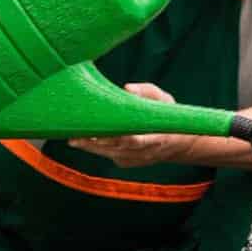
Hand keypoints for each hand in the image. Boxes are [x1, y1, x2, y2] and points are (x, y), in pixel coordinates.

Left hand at [68, 83, 197, 167]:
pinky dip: (95, 148)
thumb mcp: (165, 101)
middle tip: (76, 136)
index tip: (104, 133)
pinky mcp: (125, 162)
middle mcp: (145, 152)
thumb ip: (148, 92)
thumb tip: (127, 88)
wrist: (178, 145)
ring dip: (90, 147)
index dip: (121, 138)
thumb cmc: (168, 117)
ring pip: (108, 154)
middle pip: (116, 148)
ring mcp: (134, 160)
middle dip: (96, 143)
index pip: (137, 141)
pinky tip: (81, 139)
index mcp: (157, 137)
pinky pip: (107, 155)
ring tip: (72, 138)